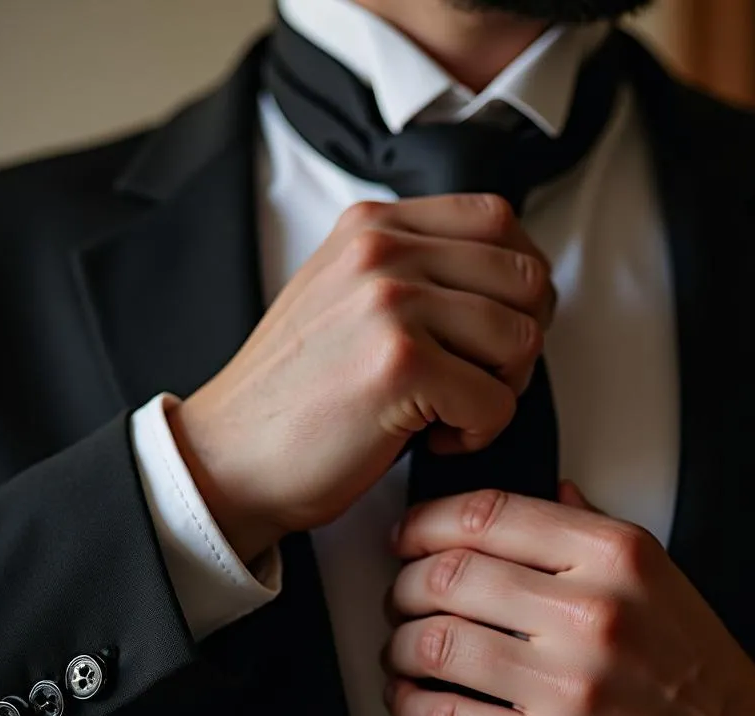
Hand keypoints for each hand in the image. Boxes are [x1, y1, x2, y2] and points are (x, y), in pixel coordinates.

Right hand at [166, 194, 554, 562]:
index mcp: (373, 226)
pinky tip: (436, 439)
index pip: (497, 220)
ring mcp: (390, 303)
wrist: (230, 455)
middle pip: (525, 278)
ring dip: (504, 390)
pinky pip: (497, 401)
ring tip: (454, 412)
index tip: (498, 329)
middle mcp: (382, 250)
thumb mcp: (345, 296)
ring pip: (522, 338)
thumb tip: (501, 284)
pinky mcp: (401, 365)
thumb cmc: (294, 393)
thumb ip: (413, 270)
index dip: (520, 282)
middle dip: (521, 343)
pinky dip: (480, 433)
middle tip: (483, 381)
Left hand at [385, 483, 754, 715]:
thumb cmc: (697, 672)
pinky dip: (408, 704)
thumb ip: (593, 531)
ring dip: (398, 646)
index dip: (426, 523)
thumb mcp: (659, 578)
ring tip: (402, 649)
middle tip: (399, 598)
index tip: (406, 536)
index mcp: (617, 557)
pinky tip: (411, 697)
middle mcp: (593, 614)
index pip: (488, 515)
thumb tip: (547, 492)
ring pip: (434, 643)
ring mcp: (570, 688)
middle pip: (448, 575)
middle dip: (403, 586)